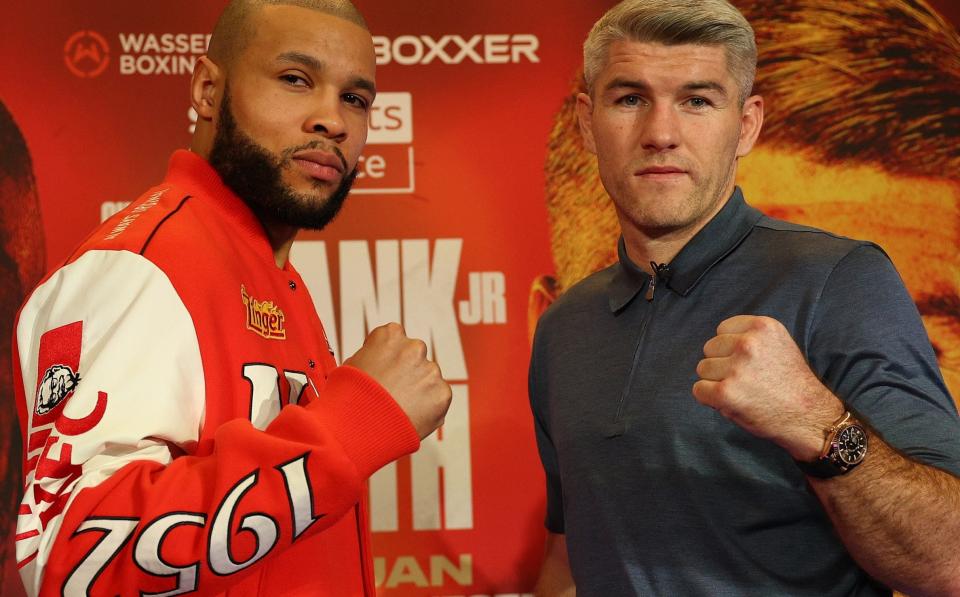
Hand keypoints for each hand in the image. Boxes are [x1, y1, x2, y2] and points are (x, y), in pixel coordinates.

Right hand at [343, 322, 451, 438]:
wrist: (358, 429)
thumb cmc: (348, 397)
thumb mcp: (351, 365)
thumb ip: (372, 356)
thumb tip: (379, 362)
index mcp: (390, 335)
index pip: (395, 339)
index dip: (387, 357)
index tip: (381, 372)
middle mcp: (415, 347)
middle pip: (415, 357)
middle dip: (407, 372)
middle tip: (392, 393)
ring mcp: (431, 370)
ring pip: (428, 378)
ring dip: (418, 390)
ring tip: (397, 410)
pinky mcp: (442, 393)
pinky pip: (437, 399)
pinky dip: (428, 408)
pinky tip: (408, 417)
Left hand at [693, 315, 843, 460]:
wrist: (809, 416)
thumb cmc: (790, 383)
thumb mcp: (777, 345)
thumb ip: (749, 337)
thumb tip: (715, 343)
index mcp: (763, 327)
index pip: (722, 329)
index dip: (730, 347)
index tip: (746, 361)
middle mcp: (748, 343)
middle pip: (710, 347)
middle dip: (722, 363)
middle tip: (745, 379)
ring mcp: (736, 368)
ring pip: (703, 368)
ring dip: (716, 381)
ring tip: (742, 391)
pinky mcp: (725, 392)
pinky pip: (699, 390)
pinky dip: (709, 399)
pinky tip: (732, 402)